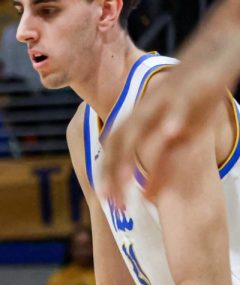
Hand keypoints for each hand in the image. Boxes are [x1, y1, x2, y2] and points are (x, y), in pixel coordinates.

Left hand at [100, 67, 211, 201]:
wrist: (211, 52)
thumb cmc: (186, 91)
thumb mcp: (162, 115)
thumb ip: (148, 137)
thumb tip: (139, 164)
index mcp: (137, 116)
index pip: (113, 148)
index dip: (105, 172)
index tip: (102, 198)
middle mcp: (144, 110)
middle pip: (121, 144)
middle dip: (114, 174)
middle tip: (112, 203)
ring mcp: (162, 101)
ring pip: (142, 129)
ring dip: (134, 156)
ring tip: (128, 182)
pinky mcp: (187, 90)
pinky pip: (178, 107)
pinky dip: (173, 119)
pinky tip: (170, 134)